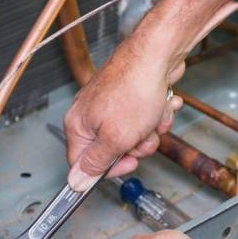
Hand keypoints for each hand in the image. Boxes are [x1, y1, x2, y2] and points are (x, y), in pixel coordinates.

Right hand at [64, 0, 237, 190]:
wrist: (158, 55)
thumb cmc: (135, 90)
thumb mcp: (115, 139)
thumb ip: (95, 164)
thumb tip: (75, 183)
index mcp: (78, 125)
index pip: (83, 163)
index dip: (108, 168)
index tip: (128, 163)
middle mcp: (91, 114)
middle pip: (112, 151)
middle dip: (136, 146)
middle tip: (143, 135)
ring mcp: (112, 105)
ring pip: (134, 136)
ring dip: (151, 131)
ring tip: (154, 116)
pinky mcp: (131, 97)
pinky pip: (145, 119)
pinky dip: (157, 115)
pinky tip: (162, 104)